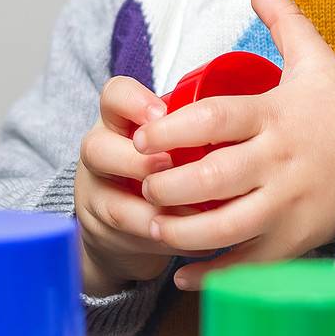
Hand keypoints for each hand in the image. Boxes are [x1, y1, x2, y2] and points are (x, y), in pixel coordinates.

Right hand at [73, 75, 180, 295]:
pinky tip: (200, 240)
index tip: (161, 113)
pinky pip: (132, 239)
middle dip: (140, 162)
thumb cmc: (164, 162)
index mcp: (118, 119)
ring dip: (159, 211)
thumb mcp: (170, 137)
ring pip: (113, 204)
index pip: (114, 96)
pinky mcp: (102, 231)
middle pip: (97, 149)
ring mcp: (95, 194)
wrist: (128, 217)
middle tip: (172, 168)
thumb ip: (190, 129)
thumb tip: (239, 124)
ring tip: (198, 213)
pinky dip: (168, 238)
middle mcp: (99, 152)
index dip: (134, 102)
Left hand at [132, 0, 334, 289]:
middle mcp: (280, 162)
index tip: (141, 133)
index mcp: (276, 115)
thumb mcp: (317, 59)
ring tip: (153, 223)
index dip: (173, 127)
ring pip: (229, 226)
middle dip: (170, 184)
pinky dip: (214, 273)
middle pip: (215, 177)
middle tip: (141, 181)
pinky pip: (250, 263)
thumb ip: (282, 19)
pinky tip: (182, 274)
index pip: (216, 118)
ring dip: (185, 231)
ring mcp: (289, 205)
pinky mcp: (296, 240)